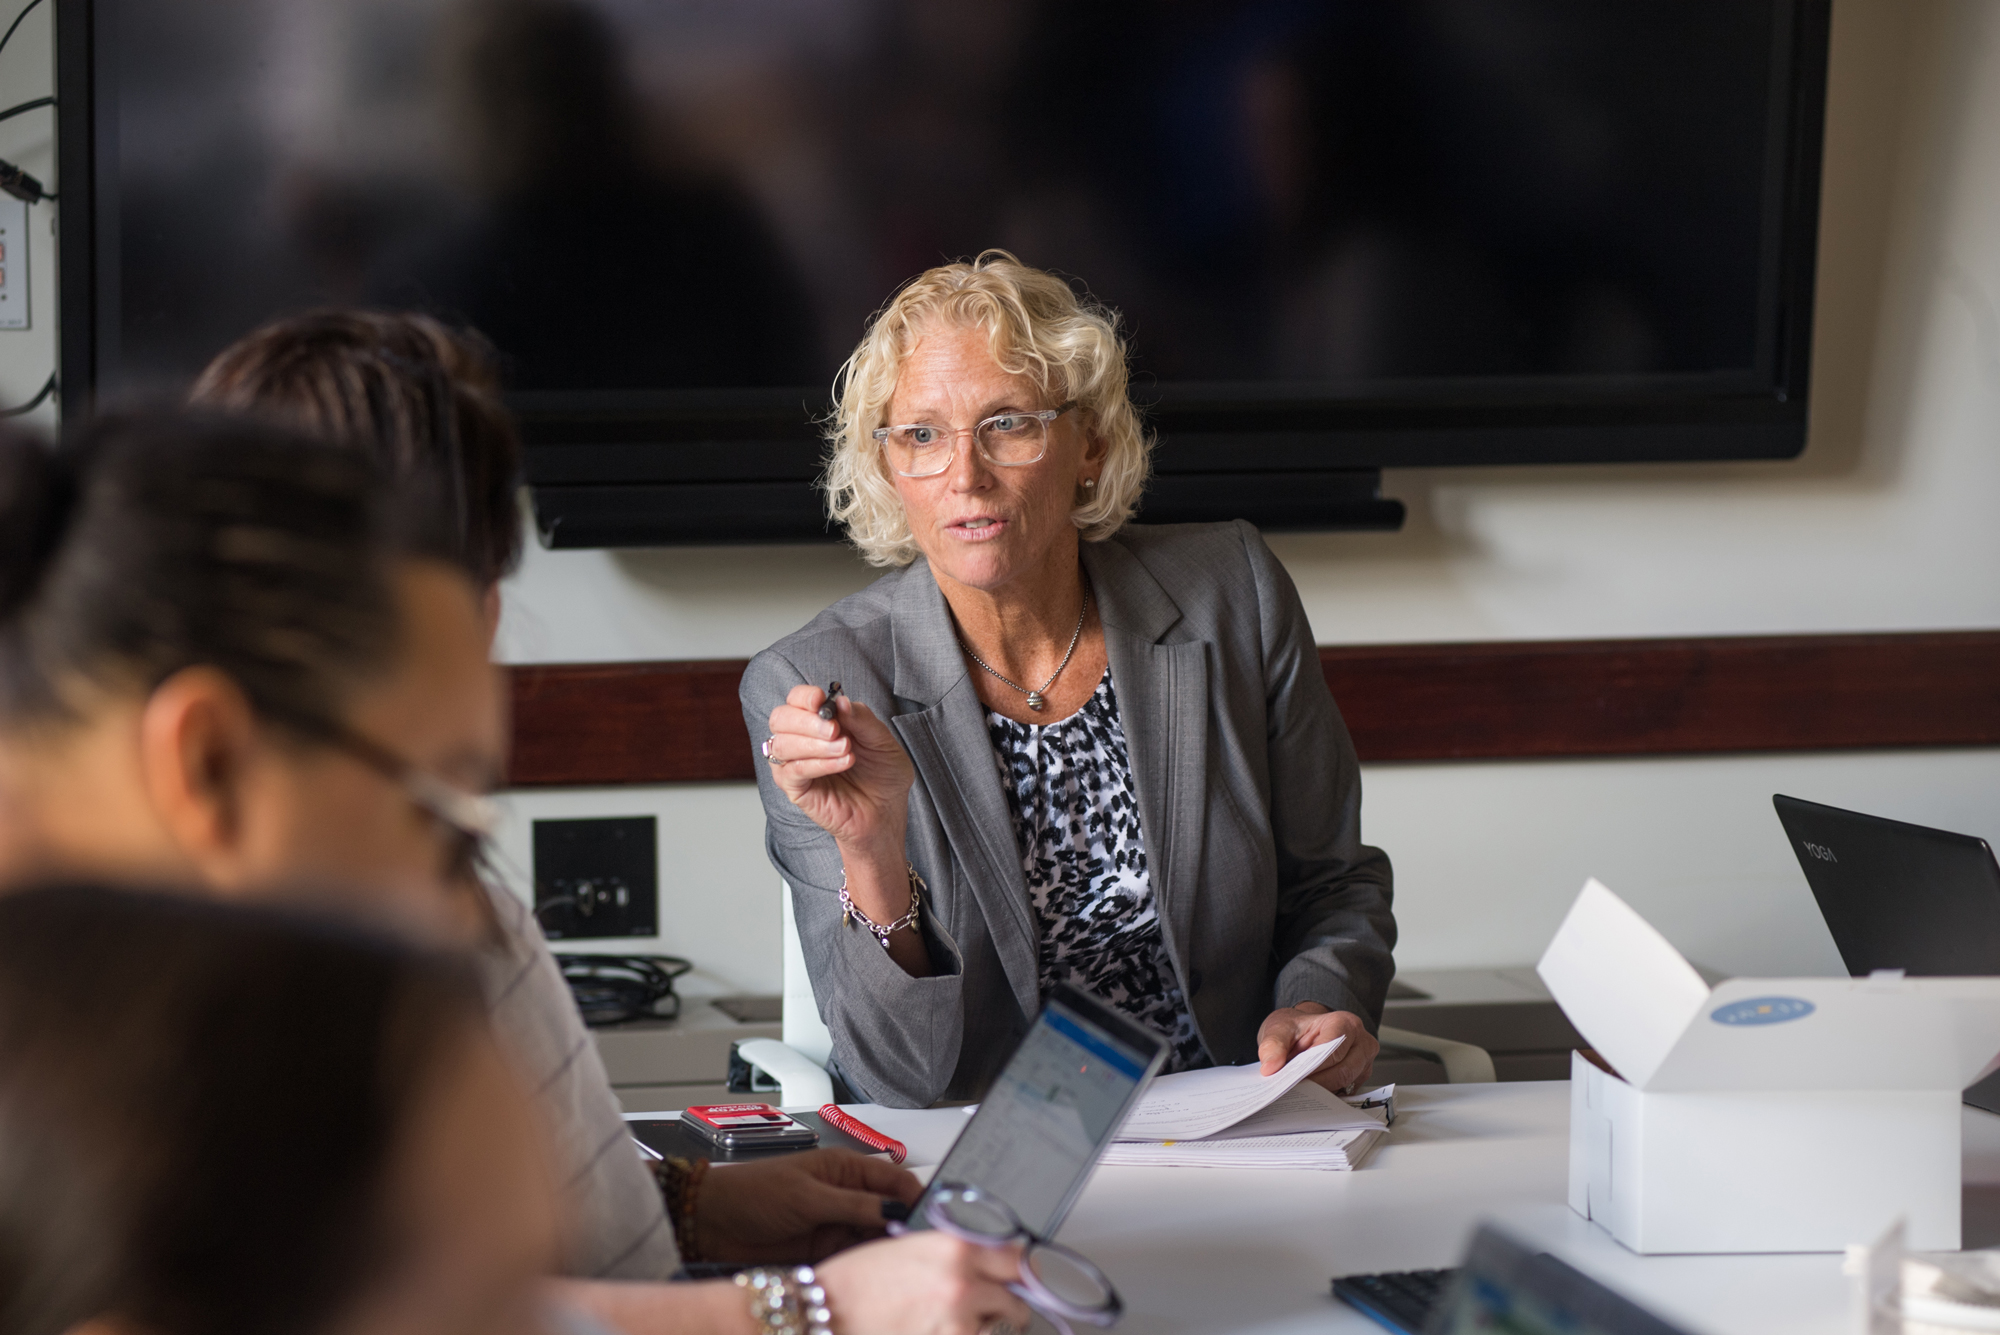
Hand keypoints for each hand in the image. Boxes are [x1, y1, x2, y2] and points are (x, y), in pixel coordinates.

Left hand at [695, 1148, 922, 1263]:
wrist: (711, 1224)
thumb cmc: (752, 1192)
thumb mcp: (807, 1196)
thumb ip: (853, 1204)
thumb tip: (895, 1210)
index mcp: (846, 1169)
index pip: (895, 1180)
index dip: (915, 1197)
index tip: (931, 1218)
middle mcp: (847, 1195)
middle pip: (890, 1211)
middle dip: (904, 1227)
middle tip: (917, 1247)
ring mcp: (837, 1224)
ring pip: (876, 1237)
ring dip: (886, 1249)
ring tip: (898, 1263)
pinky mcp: (825, 1252)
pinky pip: (856, 1258)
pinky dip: (866, 1266)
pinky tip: (874, 1273)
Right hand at [765, 686, 915, 857]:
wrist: (886, 810)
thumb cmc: (882, 774)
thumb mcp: (881, 740)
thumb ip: (861, 719)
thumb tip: (840, 701)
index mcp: (818, 721)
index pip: (796, 699)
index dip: (804, 697)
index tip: (822, 701)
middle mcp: (801, 739)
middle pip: (780, 718)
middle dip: (806, 721)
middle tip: (835, 730)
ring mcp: (795, 764)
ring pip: (782, 744)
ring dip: (815, 745)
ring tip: (846, 750)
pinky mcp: (796, 789)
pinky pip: (792, 771)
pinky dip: (817, 764)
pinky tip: (842, 763)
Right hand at [818, 1232, 1033, 1334]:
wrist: (824, 1312)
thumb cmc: (856, 1282)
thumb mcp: (910, 1248)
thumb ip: (954, 1254)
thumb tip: (987, 1264)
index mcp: (954, 1246)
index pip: (1016, 1256)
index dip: (1020, 1269)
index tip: (1022, 1277)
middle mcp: (962, 1280)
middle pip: (1017, 1295)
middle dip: (1008, 1303)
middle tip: (992, 1308)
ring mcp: (959, 1319)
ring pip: (1003, 1327)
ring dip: (991, 1327)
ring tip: (960, 1323)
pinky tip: (945, 1332)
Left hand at [1257, 1003, 1378, 1094]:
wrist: (1304, 1031)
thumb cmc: (1297, 1028)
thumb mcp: (1279, 1028)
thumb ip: (1273, 1045)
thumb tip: (1270, 1067)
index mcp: (1345, 1023)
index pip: (1333, 1052)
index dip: (1313, 1068)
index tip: (1292, 1080)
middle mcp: (1361, 1042)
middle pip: (1342, 1072)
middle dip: (1316, 1084)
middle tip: (1292, 1091)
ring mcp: (1364, 1061)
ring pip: (1345, 1085)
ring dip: (1321, 1092)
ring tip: (1298, 1093)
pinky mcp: (1360, 1077)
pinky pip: (1346, 1092)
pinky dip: (1327, 1096)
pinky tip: (1310, 1095)